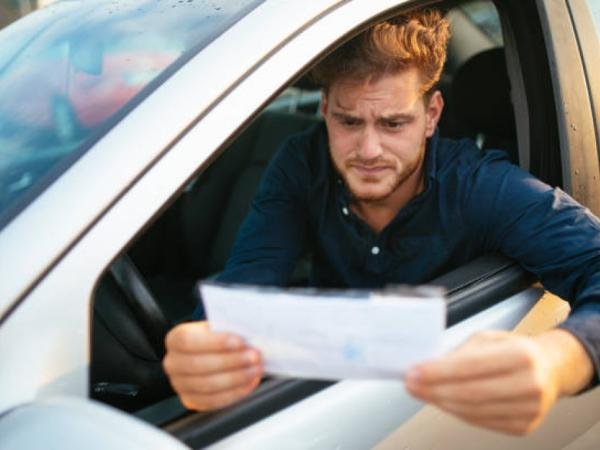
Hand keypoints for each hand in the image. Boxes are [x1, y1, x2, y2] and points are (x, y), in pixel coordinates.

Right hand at [163, 321, 262, 410]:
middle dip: (231, 361)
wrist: (210, 352)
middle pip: (199, 365)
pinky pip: (214, 401)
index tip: (239, 341)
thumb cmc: (216, 337)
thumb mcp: (218, 327)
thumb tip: (250, 337)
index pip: (188, 341)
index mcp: (175, 339)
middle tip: (254, 357)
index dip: (215, 342)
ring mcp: (180, 385)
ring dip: (236, 378)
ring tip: (255, 369)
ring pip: (208, 385)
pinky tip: (249, 382)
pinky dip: (235, 392)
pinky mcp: (192, 401)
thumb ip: (229, 330)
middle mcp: (173, 363)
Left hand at [404, 329, 592, 434]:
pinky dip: (457, 412)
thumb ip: (460, 353)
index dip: (437, 372)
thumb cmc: (514, 349)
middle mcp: (530, 383)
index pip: (470, 366)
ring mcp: (530, 409)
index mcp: (522, 354)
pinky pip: (481, 422)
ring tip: (422, 393)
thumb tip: (426, 368)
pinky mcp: (525, 426)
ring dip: (441, 402)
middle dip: (433, 389)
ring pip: (473, 411)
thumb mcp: (488, 339)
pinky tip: (443, 402)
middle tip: (411, 385)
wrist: (550, 368)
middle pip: (469, 393)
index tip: (413, 372)